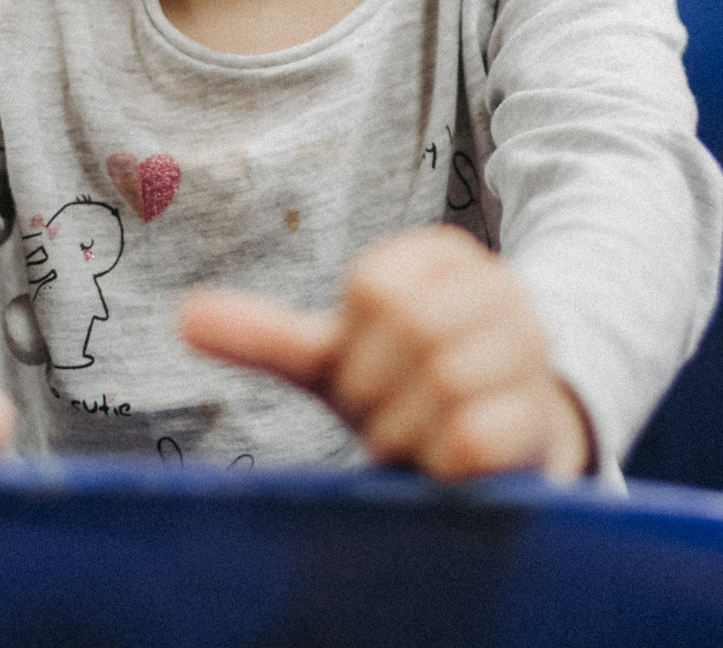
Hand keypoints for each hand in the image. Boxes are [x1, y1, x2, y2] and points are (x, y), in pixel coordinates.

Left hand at [180, 226, 593, 481]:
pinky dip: (438, 462)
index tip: (369, 366)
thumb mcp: (337, 358)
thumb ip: (269, 336)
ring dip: (406, 429)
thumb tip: (182, 315)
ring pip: (444, 381)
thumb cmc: (407, 388)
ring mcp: (529, 351)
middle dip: (376, 391)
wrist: (504, 437)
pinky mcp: (539, 417)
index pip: (376, 286)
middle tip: (384, 413)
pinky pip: (473, 435)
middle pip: (411, 327)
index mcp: (444, 257)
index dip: (356, 345)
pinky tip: (445, 464)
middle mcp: (499, 290)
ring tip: (415, 436)